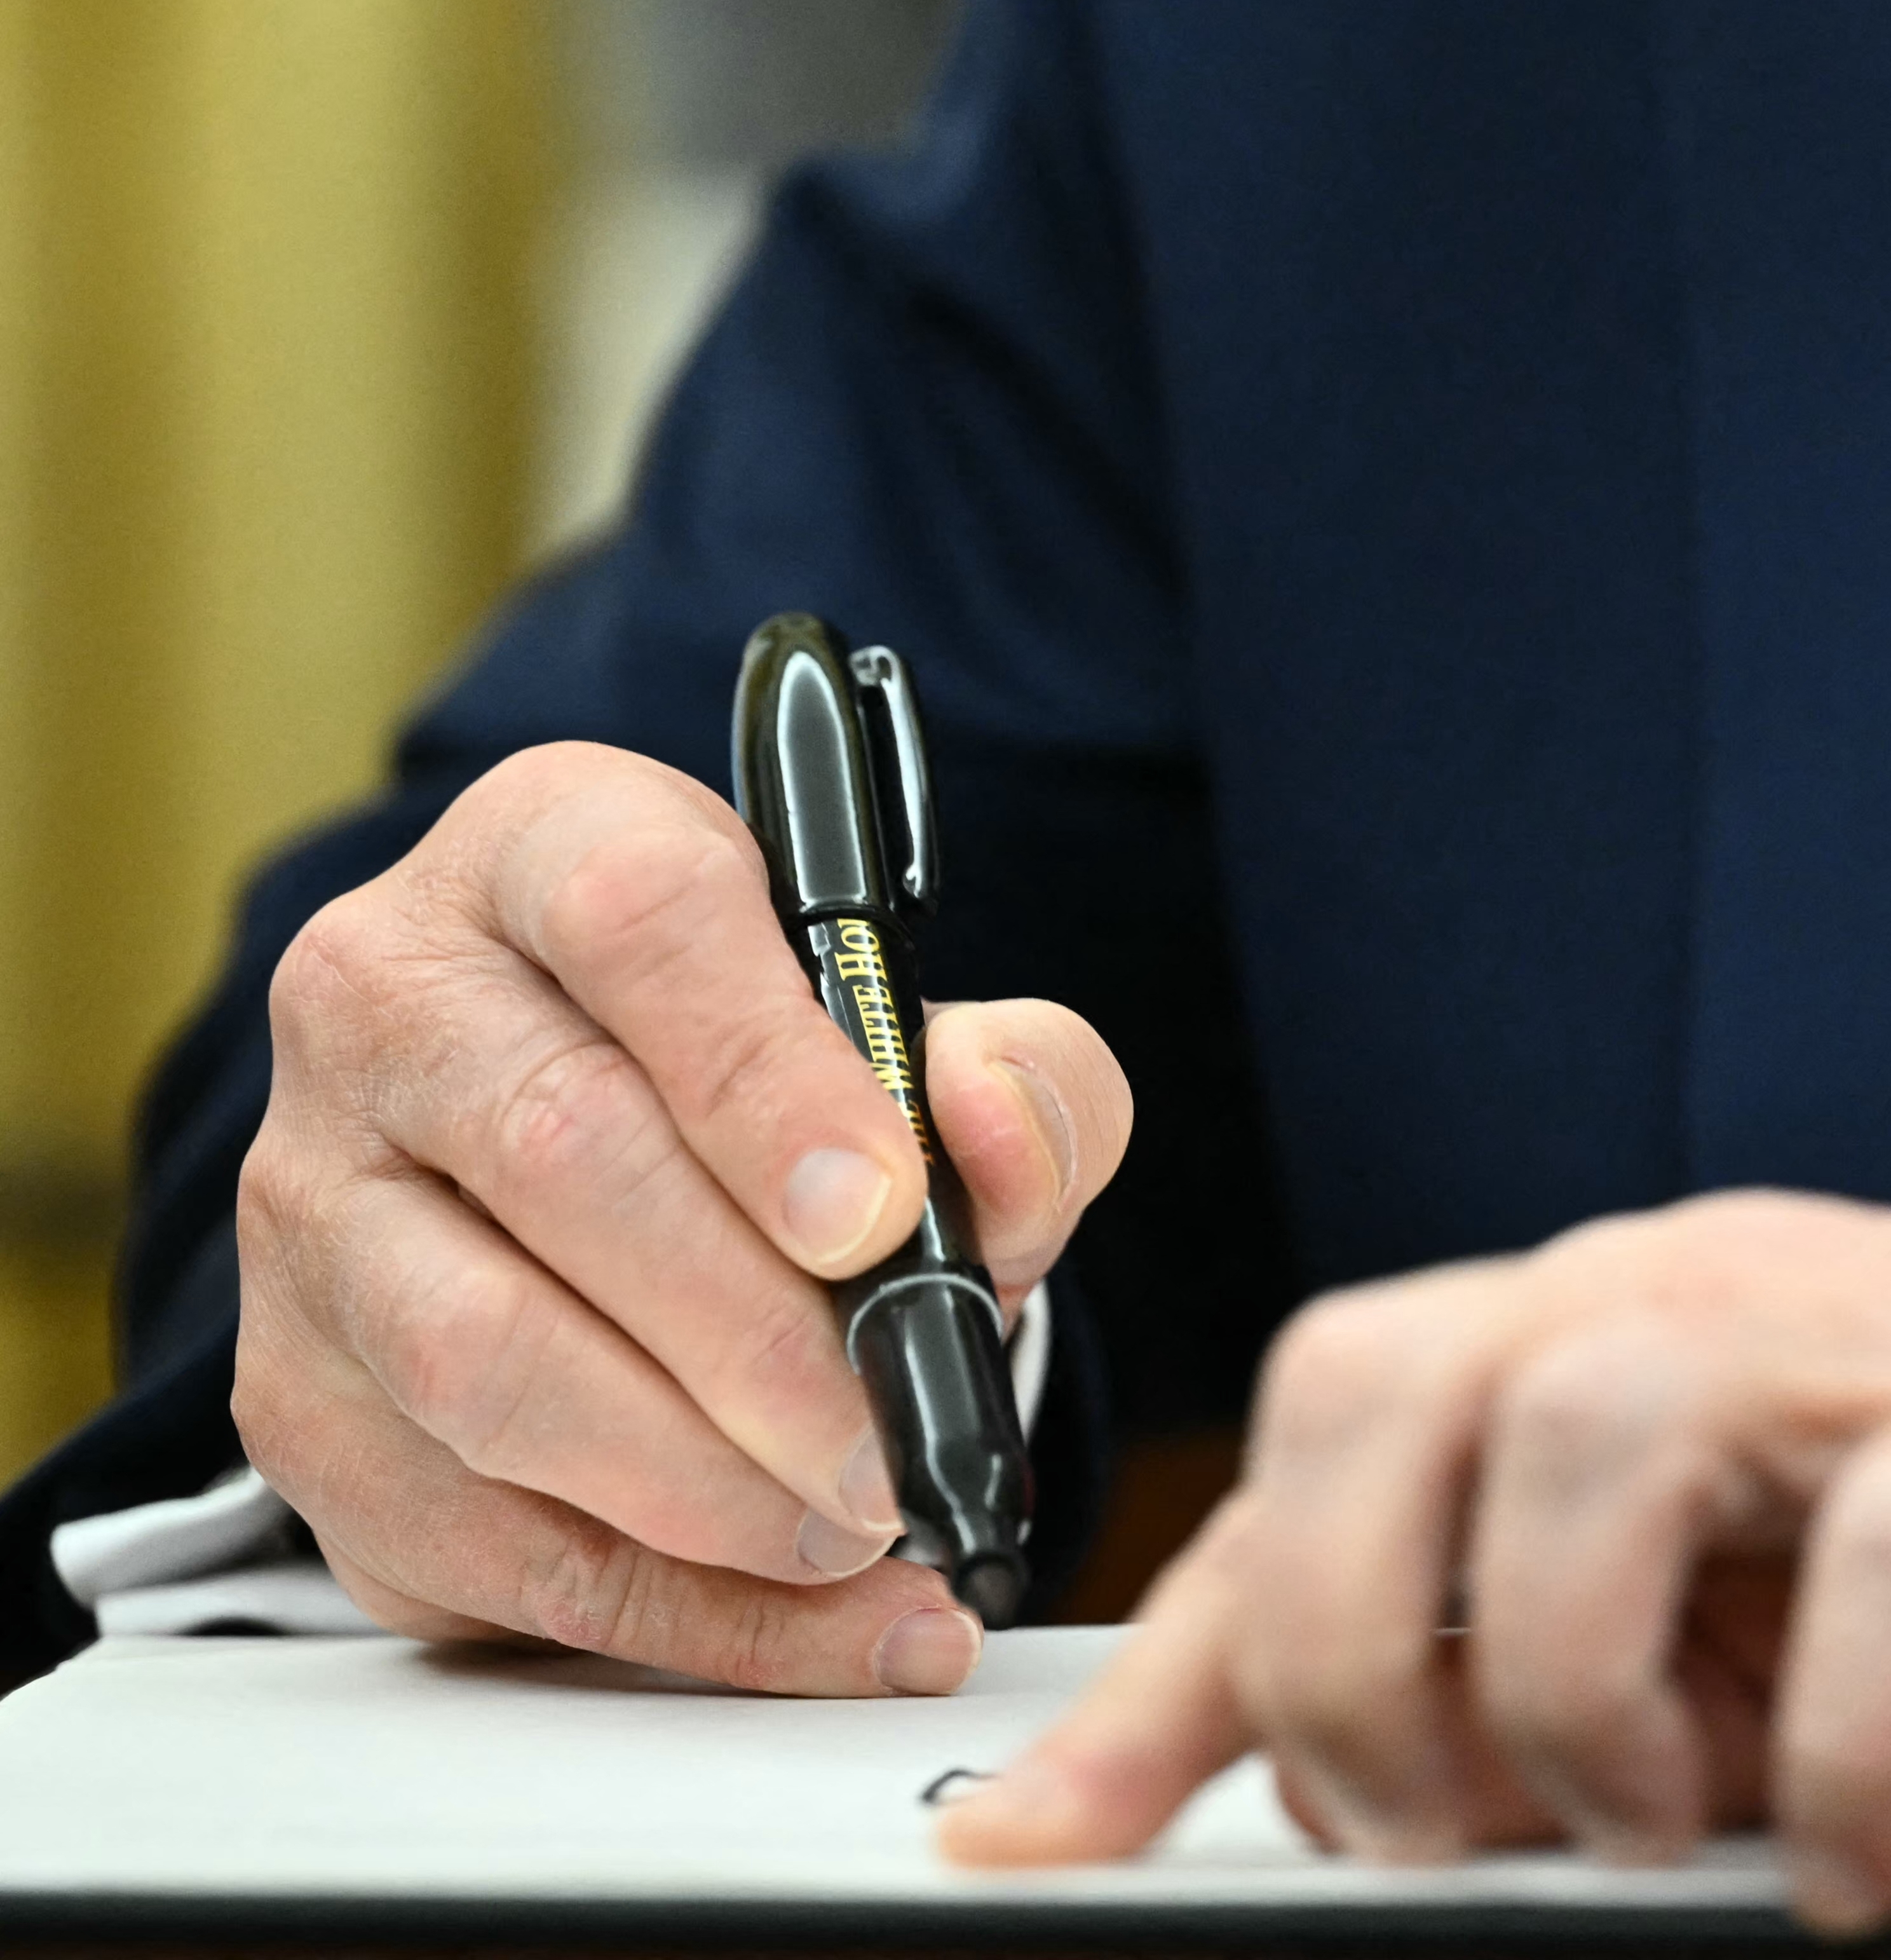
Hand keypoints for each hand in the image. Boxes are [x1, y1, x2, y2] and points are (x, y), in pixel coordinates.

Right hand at [232, 741, 1131, 1692]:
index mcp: (546, 850)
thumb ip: (1013, 1075)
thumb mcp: (928, 1034)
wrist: (607, 1150)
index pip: (638, 920)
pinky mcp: (300, 1396)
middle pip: (562, 1156)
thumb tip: (990, 1129)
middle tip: (893, 1440)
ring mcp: (316, 1204)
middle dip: (758, 1334)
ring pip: (486, 1361)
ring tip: (860, 1527)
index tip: (877, 1214)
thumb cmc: (780, 1080)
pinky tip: (818, 1616)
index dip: (766, 1076)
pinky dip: (670, 1606)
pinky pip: (473, 1531)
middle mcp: (389, 1002)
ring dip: (702, 1481)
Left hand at [940, 1189, 1890, 1927]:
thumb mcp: (1794, 1637)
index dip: (1171, 1659)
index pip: (1332, 1447)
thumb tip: (1351, 1818)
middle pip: (1402, 1386)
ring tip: (1668, 1820)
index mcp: (1642, 1337)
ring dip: (1577, 1678)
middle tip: (1464, 1833)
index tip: (1047, 1845)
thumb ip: (1590, 1691)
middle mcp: (1733, 1291)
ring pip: (1600, 1416)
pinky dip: (1847, 1731)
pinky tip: (1867, 1842)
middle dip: (1358, 1653)